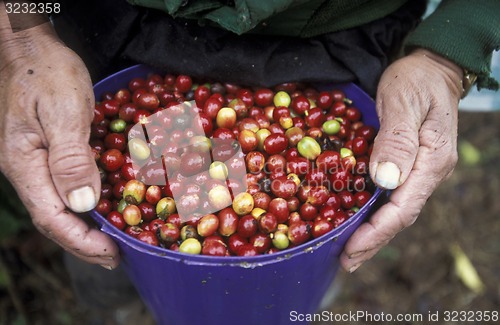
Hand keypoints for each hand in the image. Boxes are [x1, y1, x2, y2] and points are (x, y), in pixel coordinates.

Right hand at [0, 20, 118, 268]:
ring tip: (112, 241)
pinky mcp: (47, 152)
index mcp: (25, 164)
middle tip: (115, 256)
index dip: (82, 241)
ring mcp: (35, 162)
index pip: (52, 217)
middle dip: (85, 242)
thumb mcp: (62, 112)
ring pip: (59, 205)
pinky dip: (86, 204)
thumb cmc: (46, 73)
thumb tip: (83, 204)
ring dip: (86, 228)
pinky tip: (103, 207)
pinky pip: (65, 186)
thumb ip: (71, 159)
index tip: (111, 254)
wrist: (31, 49)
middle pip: (54, 218)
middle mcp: (27, 169)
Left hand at [340, 49, 463, 271]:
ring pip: (396, 209)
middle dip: (373, 241)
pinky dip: (375, 214)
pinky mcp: (409, 164)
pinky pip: (392, 196)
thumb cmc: (416, 79)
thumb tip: (386, 181)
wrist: (432, 66)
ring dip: (373, 233)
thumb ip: (397, 140)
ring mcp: (419, 170)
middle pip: (400, 216)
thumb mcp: (403, 102)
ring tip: (350, 252)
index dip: (376, 231)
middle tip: (346, 261)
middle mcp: (428, 171)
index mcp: (431, 161)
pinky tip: (359, 221)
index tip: (351, 248)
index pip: (403, 207)